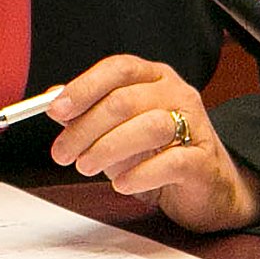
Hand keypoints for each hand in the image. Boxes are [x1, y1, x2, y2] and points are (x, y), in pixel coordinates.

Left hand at [45, 55, 259, 233]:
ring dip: (108, 148)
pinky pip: (171, 161)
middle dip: (86, 128)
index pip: (118, 69)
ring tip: (86, 166)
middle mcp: (176, 94)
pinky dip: (140, 174)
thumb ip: (89, 112)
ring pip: (148, 126)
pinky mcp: (203, 160)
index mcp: (154, 79)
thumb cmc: (160, 154)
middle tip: (63, 153)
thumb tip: (53, 99)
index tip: (56, 110)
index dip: (84, 87)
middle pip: (125, 100)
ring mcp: (195, 125)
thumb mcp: (118, 130)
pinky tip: (122, 184)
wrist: (206, 189)